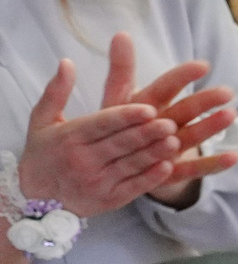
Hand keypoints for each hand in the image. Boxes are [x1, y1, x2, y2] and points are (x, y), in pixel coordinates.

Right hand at [17, 37, 237, 221]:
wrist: (35, 201)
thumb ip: (56, 92)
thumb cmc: (43, 153)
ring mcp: (96, 182)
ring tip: (177, 140)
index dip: (126, 117)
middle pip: (120, 143)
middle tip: (171, 122)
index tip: (149, 109)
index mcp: (70, 137)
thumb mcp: (42, 121)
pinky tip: (168, 166)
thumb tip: (67, 62)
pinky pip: (133, 187)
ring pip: (130, 164)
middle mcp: (82, 160)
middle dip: (146, 133)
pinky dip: (151, 177)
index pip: (102, 124)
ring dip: (154, 153)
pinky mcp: (109, 200)